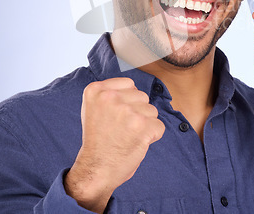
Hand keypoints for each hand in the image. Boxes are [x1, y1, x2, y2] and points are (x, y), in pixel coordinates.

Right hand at [65, 77, 164, 212]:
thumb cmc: (98, 140)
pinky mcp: (142, 126)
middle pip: (142, 96)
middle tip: (121, 129)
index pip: (129, 84)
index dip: (127, 101)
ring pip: (152, 110)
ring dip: (144, 124)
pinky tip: (136, 143)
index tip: (115, 117)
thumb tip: (135, 89)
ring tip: (127, 136)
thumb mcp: (93, 108)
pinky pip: (159, 126)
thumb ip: (111, 93)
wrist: (95, 169)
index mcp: (96, 90)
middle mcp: (110, 97)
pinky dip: (152, 136)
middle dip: (137, 112)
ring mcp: (127, 111)